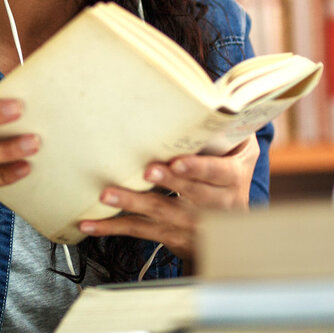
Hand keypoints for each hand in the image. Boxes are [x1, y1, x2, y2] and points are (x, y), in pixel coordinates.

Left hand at [78, 134, 258, 260]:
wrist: (236, 234)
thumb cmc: (230, 178)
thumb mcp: (243, 154)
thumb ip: (232, 129)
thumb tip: (216, 96)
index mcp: (231, 179)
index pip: (216, 172)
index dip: (197, 168)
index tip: (177, 162)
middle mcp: (215, 205)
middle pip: (189, 193)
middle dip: (166, 182)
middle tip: (145, 171)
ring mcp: (191, 224)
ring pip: (160, 212)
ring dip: (132, 203)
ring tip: (107, 195)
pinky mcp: (171, 235)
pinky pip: (140, 231)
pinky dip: (113, 228)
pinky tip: (90, 225)